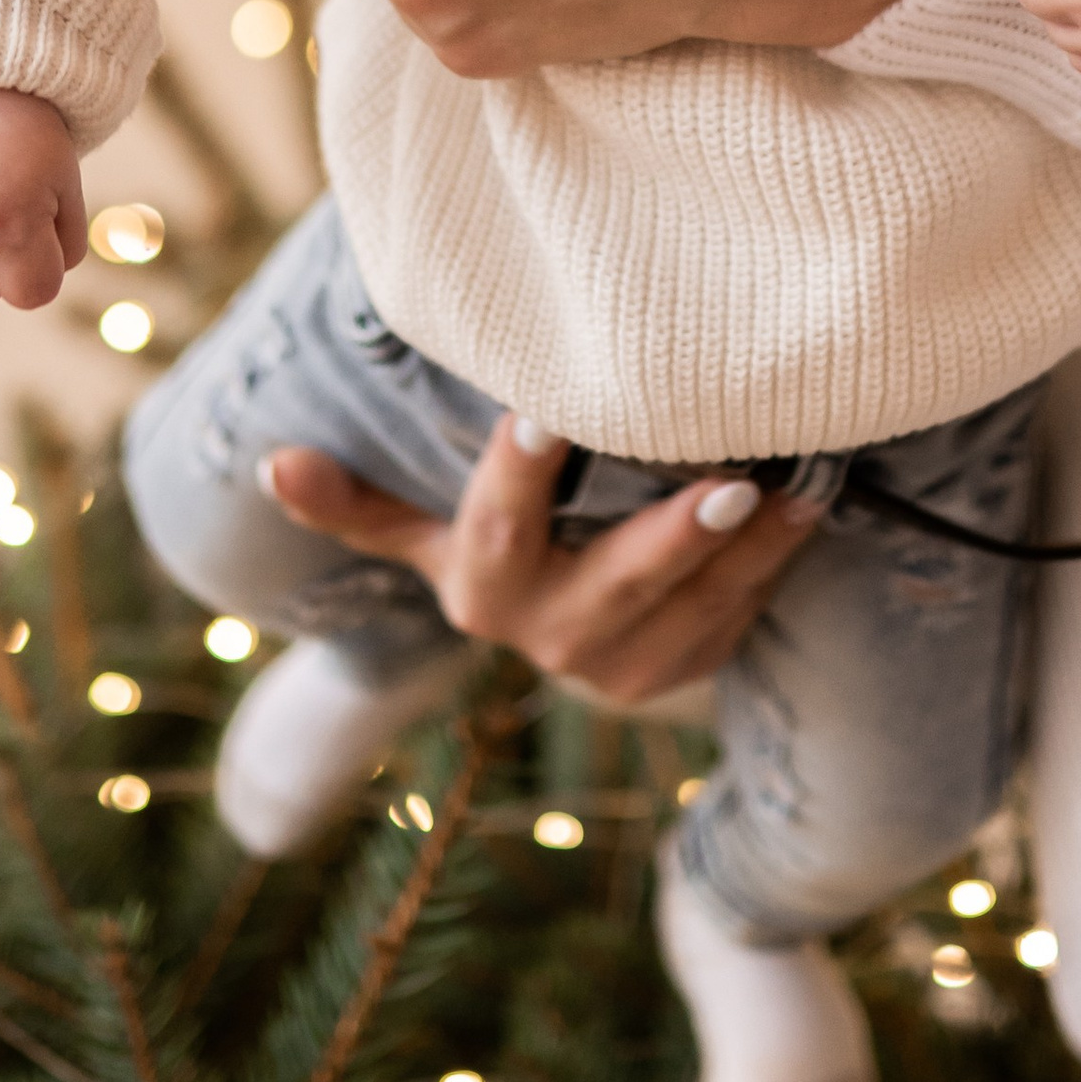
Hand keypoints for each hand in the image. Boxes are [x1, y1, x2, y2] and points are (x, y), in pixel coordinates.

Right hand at [258, 416, 823, 702]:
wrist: (573, 651)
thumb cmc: (505, 552)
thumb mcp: (433, 536)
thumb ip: (360, 508)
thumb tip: (270, 462)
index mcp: (478, 590)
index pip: (495, 526)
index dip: (515, 473)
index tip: (540, 410)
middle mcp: (547, 636)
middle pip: (612, 583)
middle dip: (670, 534)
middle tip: (728, 477)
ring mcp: (621, 666)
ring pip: (692, 606)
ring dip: (748, 549)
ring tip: (793, 486)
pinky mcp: (684, 671)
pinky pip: (737, 617)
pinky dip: (775, 564)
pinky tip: (810, 505)